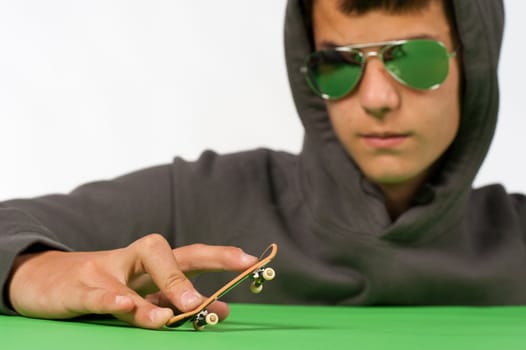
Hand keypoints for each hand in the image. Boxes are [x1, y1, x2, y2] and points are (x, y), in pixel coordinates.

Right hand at [8, 234, 257, 328]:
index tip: (252, 261)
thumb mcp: (143, 293)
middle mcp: (132, 260)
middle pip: (168, 254)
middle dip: (198, 267)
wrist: (45, 279)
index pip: (191, 255)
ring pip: (133, 281)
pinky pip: (96, 293)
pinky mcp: (77, 288)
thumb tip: (222, 310)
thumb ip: (177, 299)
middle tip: (217, 298)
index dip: (221, 256)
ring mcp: (105, 271)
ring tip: (176, 314)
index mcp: (151, 262)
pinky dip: (109, 299)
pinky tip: (121, 305)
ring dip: (156, 295)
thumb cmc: (105, 286)